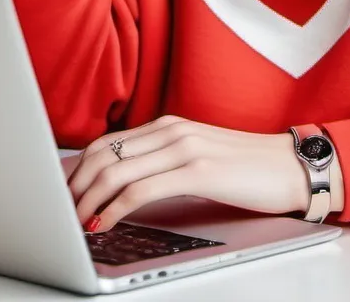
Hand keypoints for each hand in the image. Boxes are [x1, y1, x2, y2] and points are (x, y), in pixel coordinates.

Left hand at [65, 115, 309, 230]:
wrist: (291, 167)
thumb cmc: (247, 168)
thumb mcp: (198, 156)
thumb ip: (163, 162)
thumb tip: (122, 187)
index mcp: (169, 124)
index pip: (106, 143)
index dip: (76, 170)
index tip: (62, 196)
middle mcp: (171, 130)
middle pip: (103, 154)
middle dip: (73, 187)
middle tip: (58, 214)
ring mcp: (184, 147)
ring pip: (115, 171)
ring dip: (86, 200)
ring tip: (73, 223)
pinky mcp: (198, 170)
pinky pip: (141, 189)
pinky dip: (114, 209)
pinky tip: (104, 224)